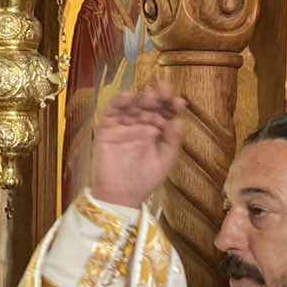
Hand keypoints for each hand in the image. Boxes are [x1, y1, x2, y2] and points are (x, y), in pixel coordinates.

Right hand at [90, 83, 184, 208]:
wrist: (120, 195)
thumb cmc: (144, 180)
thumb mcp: (164, 161)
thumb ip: (172, 141)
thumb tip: (179, 121)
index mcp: (157, 131)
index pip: (165, 113)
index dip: (171, 106)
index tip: (179, 102)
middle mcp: (141, 124)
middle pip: (150, 105)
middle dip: (157, 98)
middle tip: (164, 91)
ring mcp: (124, 125)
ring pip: (132, 106)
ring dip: (140, 98)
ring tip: (149, 95)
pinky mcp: (107, 128)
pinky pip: (112, 112)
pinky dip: (118, 103)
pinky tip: (127, 96)